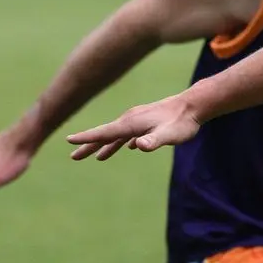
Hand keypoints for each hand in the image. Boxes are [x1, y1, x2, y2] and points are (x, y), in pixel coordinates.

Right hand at [65, 94, 201, 160]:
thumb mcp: (169, 135)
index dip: (86, 138)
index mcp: (131, 124)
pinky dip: (122, 141)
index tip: (68, 140)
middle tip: (73, 157)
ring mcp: (138, 120)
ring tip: (96, 157)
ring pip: (117, 135)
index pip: (103, 133)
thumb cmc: (182, 122)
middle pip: (105, 135)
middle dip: (89, 145)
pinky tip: (126, 147)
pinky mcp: (147, 122)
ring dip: (105, 145)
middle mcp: (130, 120)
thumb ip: (153, 141)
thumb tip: (138, 146)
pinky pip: (129, 133)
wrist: (194, 105)